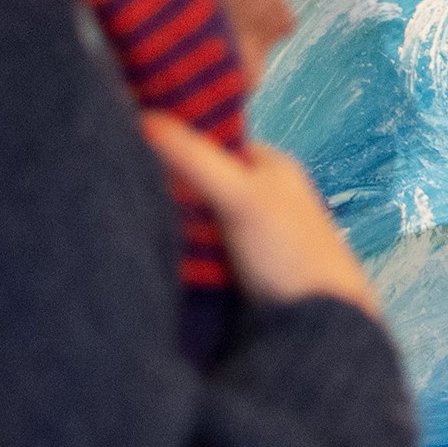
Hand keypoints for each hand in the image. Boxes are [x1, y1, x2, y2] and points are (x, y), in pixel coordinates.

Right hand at [140, 113, 380, 316]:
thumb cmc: (292, 255)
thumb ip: (195, 158)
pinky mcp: (244, 271)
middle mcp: (266, 196)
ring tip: (132, 216)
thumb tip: (144, 117)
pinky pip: (202, 250)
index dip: (176, 142)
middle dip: (170, 185)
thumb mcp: (241, 197)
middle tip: (126, 187)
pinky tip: (156, 252)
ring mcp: (256, 234)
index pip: (213, 141)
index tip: (133, 146)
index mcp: (273, 167)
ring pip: (200, 217)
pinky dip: (182, 250)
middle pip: (204, 180)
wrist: (320, 329)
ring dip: (173, 220)